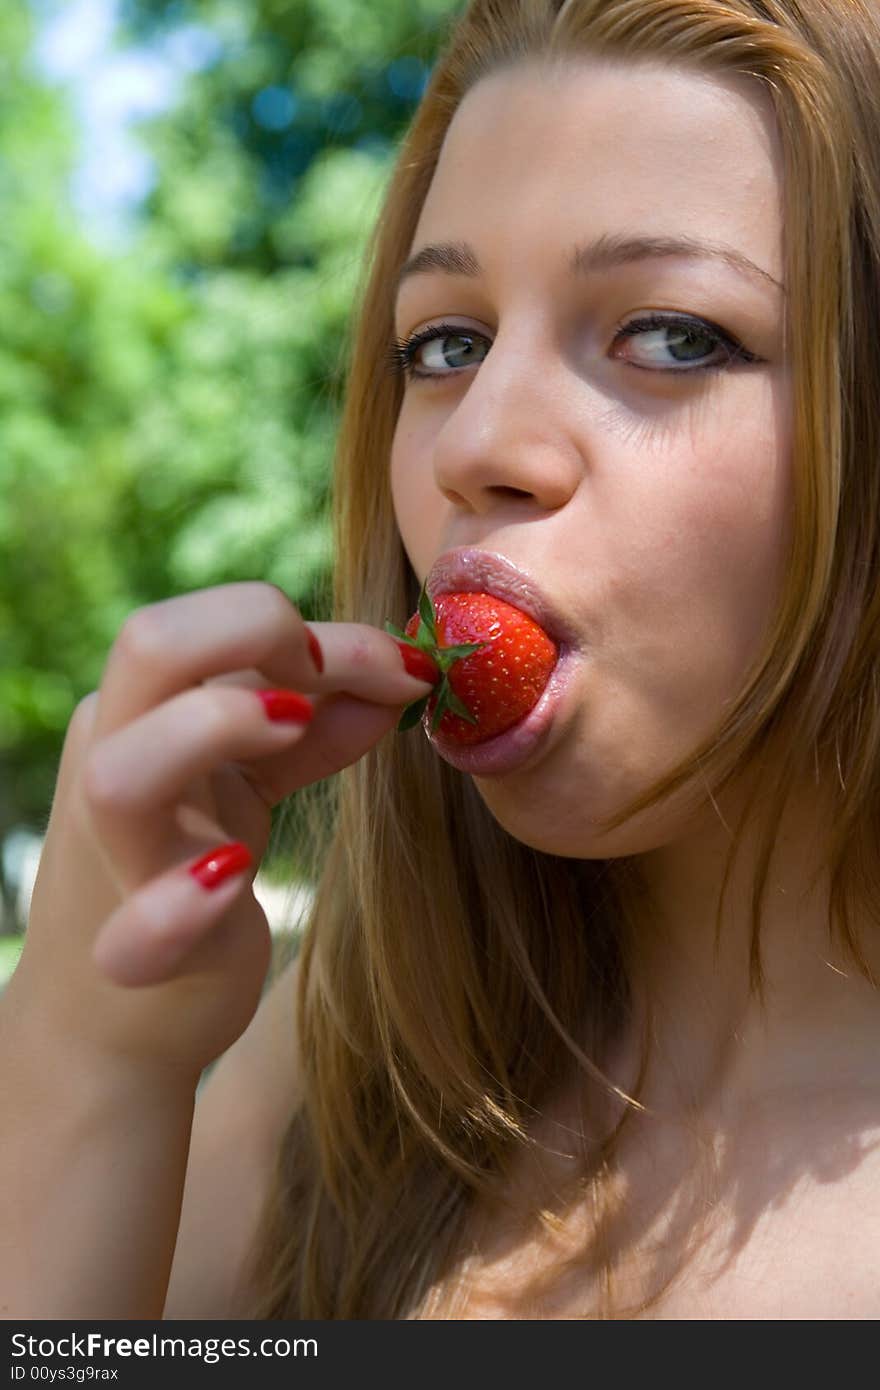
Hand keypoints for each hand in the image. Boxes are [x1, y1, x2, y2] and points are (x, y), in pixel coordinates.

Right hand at [13, 583, 433, 1084]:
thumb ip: (315, 727)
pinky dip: (180, 907)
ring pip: (122, 772)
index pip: (211, 623)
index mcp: (138, 710)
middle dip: (256, 634)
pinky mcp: (139, 954)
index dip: (313, 629)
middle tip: (333, 689)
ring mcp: (121, 858)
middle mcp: (112, 762)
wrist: (115, 1016)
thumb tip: (403, 675)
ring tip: (292, 729)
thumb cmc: (187, 867)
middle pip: (151, 646)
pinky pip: (142, 932)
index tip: (404, 666)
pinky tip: (236, 878)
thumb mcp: (251, 781)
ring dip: (212, 733)